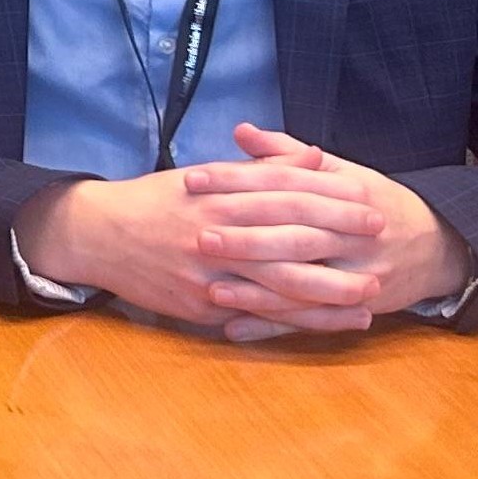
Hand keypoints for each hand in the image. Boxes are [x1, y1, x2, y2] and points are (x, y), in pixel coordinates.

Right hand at [15, 141, 386, 336]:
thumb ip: (262, 170)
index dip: (328, 197)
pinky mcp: (200, 304)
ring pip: (278, 283)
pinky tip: (329, 322)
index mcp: (215, 194)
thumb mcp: (203, 176)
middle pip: (287, 235)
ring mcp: (207, 271)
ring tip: (369, 291)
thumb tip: (317, 156)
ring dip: (328, 289)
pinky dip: (297, 320)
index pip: (282, 192)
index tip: (368, 200)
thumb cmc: (154, 202)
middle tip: (381, 240)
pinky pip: (257, 314)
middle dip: (338, 239)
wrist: (96, 235)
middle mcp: (214, 231)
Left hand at [186, 122, 471, 338]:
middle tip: (199, 238)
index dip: (237, 179)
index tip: (193, 179)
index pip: (284, 183)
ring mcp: (359, 275)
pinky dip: (272, 327)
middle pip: (296, 236)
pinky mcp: (359, 308)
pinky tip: (234, 328)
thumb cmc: (375, 202)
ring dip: (257, 292)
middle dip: (247, 239)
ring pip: (303, 285)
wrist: (438, 246)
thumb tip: (242, 131)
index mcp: (345, 193)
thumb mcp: (340, 171)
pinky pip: (310, 321)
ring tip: (212, 290)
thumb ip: (287, 154)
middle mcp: (354, 235)